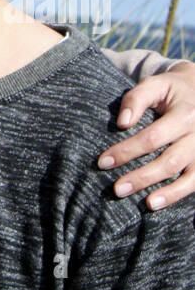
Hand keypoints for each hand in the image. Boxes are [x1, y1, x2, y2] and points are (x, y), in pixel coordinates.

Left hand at [97, 60, 194, 208]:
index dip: (127, 151)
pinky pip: (193, 183)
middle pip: (168, 161)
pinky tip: (154, 204)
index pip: (152, 137)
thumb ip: (136, 99)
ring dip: (161, 192)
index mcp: (184, 114)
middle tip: (116, 189)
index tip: (103, 162)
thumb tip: (122, 123)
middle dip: (141, 177)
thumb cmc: (171, 90)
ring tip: (138, 201)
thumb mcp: (155, 85)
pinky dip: (175, 195)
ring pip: (183, 175)